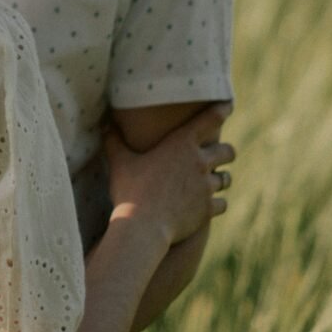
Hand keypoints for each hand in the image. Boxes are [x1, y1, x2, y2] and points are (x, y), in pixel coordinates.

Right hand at [105, 102, 234, 247]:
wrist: (143, 227)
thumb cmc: (130, 191)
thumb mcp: (119, 162)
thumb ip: (114, 141)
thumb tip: (104, 123)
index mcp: (182, 144)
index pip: (210, 120)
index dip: (222, 110)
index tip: (227, 105)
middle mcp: (200, 162)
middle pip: (227, 151)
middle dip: (226, 152)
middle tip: (221, 153)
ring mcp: (207, 187)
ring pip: (227, 179)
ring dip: (221, 178)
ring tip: (216, 180)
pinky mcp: (208, 209)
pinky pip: (222, 203)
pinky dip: (217, 204)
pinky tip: (210, 205)